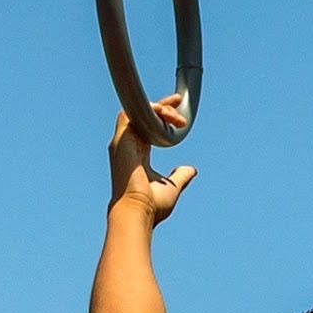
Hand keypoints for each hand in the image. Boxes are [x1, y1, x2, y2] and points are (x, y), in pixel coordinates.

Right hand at [109, 101, 197, 222]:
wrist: (137, 210)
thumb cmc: (151, 204)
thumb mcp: (172, 187)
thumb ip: (180, 176)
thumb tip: (191, 170)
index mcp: (137, 155)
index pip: (147, 128)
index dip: (160, 117)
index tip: (177, 111)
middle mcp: (127, 146)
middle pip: (142, 117)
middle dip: (162, 107)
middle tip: (179, 103)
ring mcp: (122, 142)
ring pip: (138, 112)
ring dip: (158, 108)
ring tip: (175, 116)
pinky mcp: (121, 139)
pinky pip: (132, 113)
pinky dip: (148, 109)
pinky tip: (164, 113)